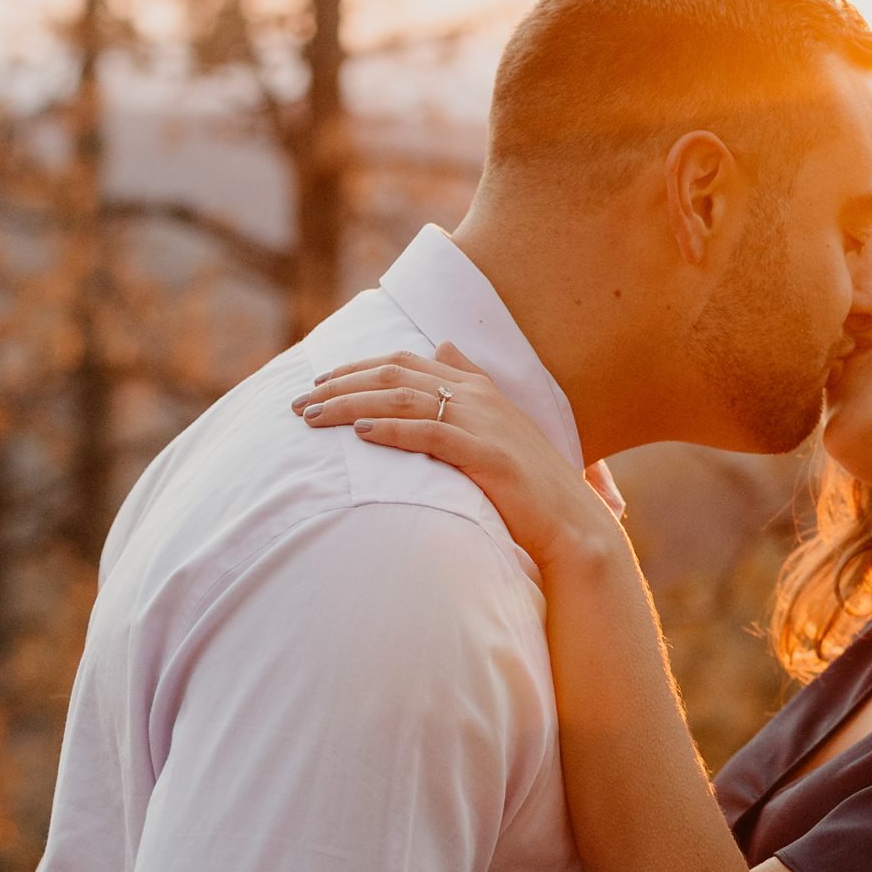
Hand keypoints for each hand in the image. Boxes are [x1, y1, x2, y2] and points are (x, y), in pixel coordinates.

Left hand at [295, 342, 619, 569]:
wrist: (573, 524)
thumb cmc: (531, 484)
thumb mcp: (500, 424)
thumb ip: (471, 382)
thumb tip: (443, 346)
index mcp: (478, 387)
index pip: (403, 363)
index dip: (356, 368)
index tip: (317, 383)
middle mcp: (478, 397)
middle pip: (394, 375)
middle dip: (340, 385)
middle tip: (298, 403)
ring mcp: (483, 424)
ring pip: (404, 399)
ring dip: (351, 404)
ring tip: (313, 417)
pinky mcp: (487, 456)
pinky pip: (430, 434)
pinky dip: (393, 429)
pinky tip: (361, 433)